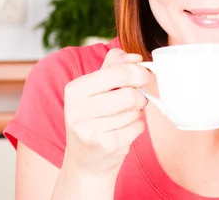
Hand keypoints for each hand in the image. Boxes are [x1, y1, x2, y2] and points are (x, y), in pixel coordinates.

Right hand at [61, 48, 148, 179]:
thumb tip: (134, 56)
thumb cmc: (94, 118)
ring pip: (135, 111)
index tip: (144, 76)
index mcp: (75, 89)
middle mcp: (77, 110)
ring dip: (137, 113)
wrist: (86, 161)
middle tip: (138, 98)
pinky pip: (137, 127)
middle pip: (129, 95)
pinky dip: (137, 127)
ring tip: (124, 117)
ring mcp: (90, 130)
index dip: (138, 72)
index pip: (117, 72)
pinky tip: (123, 131)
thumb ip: (113, 66)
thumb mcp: (96, 90)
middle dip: (140, 96)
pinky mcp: (106, 146)